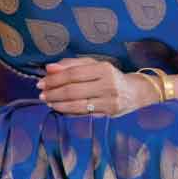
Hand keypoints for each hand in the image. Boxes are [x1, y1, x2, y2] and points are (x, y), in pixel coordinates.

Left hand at [37, 57, 154, 115]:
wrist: (136, 93)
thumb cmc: (110, 76)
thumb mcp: (93, 65)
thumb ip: (71, 64)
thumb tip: (49, 68)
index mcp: (103, 69)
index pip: (73, 74)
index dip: (54, 79)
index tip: (41, 82)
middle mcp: (108, 85)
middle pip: (74, 90)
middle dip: (54, 93)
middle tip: (41, 94)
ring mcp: (110, 101)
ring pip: (78, 104)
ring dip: (59, 104)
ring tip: (48, 102)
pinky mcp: (110, 114)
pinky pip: (85, 114)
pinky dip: (69, 113)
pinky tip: (60, 109)